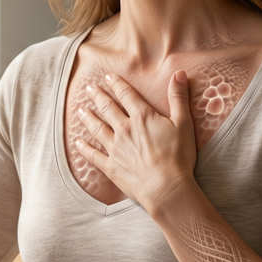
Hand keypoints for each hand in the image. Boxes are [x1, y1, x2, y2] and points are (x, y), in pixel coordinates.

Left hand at [74, 70, 197, 212]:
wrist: (166, 187)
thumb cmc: (178, 157)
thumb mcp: (184, 123)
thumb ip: (179, 98)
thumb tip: (179, 73)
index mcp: (142, 118)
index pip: (126, 95)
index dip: (116, 84)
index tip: (108, 77)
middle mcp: (125, 130)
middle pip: (107, 108)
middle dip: (98, 96)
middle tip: (89, 88)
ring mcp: (115, 148)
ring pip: (97, 128)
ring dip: (87, 118)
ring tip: (80, 110)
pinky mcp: (111, 166)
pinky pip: (93, 155)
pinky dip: (84, 148)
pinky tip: (78, 143)